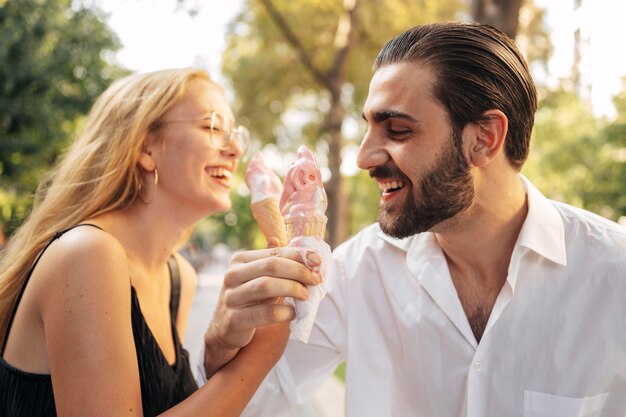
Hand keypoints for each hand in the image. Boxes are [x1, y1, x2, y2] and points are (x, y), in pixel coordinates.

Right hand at [203, 246, 320, 376]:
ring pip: (266, 286)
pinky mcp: (234, 320)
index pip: (274, 252)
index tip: (318, 262)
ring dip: (292, 288)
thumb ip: (280, 264)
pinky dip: (284, 312)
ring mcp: (231, 297)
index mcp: (239, 260)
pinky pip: (265, 313)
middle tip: (314, 280)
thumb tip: (307, 251)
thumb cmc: (250, 300)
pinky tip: (293, 313)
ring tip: (305, 295)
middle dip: (298, 271)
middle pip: (271, 265)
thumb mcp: (261, 278)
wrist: (225, 331)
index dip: (299, 256)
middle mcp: (232, 275)